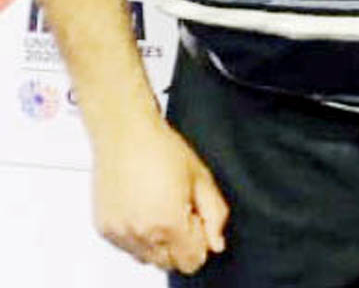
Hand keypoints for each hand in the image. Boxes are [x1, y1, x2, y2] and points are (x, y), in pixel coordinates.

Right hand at [93, 116, 227, 273]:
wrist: (125, 133)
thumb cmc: (161, 148)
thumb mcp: (201, 177)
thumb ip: (215, 214)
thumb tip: (216, 243)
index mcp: (167, 223)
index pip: (191, 262)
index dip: (201, 241)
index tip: (198, 220)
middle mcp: (140, 234)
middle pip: (169, 263)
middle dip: (180, 243)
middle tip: (180, 209)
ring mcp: (119, 234)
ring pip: (147, 259)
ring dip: (158, 242)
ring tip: (160, 205)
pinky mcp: (104, 229)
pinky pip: (127, 247)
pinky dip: (138, 235)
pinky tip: (143, 206)